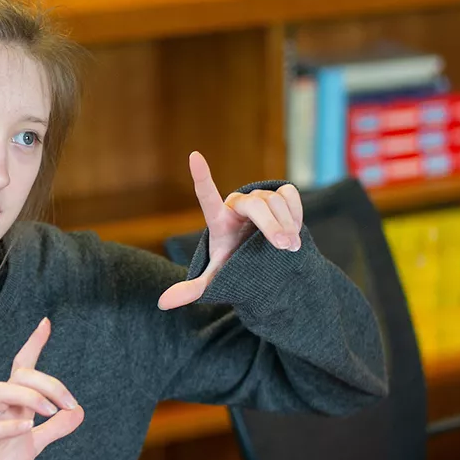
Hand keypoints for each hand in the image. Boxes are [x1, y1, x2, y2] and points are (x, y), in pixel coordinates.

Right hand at [0, 317, 84, 459]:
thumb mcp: (33, 445)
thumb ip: (54, 429)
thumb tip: (80, 412)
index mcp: (14, 405)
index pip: (23, 367)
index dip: (33, 344)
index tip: (46, 323)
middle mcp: (0, 408)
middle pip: (20, 375)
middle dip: (48, 383)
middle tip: (69, 404)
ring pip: (1, 391)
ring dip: (30, 397)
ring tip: (49, 412)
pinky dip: (10, 425)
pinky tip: (28, 427)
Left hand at [157, 151, 304, 310]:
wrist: (264, 261)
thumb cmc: (236, 266)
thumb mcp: (216, 279)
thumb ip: (192, 289)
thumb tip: (163, 304)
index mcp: (218, 220)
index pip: (207, 196)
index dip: (202, 177)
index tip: (194, 156)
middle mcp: (237, 204)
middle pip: (255, 205)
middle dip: (271, 226)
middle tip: (285, 247)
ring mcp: (259, 197)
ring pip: (276, 201)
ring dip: (287, 225)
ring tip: (289, 247)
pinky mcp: (279, 194)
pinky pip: (290, 195)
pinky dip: (296, 213)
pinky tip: (295, 229)